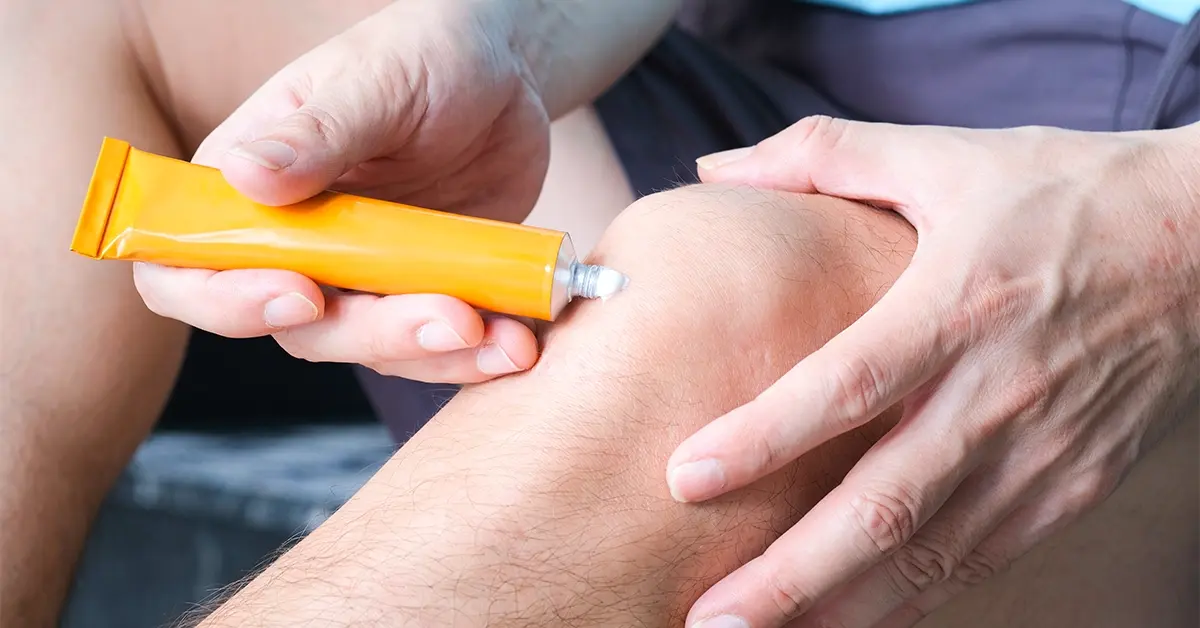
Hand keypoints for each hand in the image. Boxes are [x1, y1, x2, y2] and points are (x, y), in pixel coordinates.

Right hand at [134, 0, 547, 382]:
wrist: (504, 74)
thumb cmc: (424, 52)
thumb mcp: (375, 78)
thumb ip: (318, 132)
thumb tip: (244, 175)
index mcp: (250, 187)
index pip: (185, 263)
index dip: (223, 300)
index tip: (300, 293)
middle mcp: (296, 244)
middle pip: (298, 326)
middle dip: (372, 334)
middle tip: (451, 317)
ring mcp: (362, 275)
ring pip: (374, 347)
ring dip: (438, 354)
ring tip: (504, 340)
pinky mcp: (422, 293)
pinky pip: (436, 345)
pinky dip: (477, 354)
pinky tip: (517, 343)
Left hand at [667, 117, 1199, 627]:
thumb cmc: (1068, 194)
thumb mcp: (947, 155)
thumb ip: (825, 155)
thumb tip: (717, 166)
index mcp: (958, 304)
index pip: (848, 386)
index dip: (765, 437)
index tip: (684, 478)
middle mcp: (999, 391)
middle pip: (885, 503)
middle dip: (790, 573)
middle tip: (707, 618)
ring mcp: (1042, 450)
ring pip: (932, 553)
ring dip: (843, 606)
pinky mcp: (1074, 483)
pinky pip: (985, 558)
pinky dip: (915, 598)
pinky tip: (853, 620)